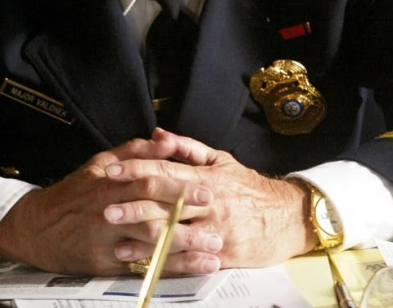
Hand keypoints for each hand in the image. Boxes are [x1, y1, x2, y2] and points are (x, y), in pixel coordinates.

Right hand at [0, 137, 223, 275]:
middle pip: (153, 216)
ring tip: (211, 252)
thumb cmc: (73, 194)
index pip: (151, 183)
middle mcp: (109, 212)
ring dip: (184, 250)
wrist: (36, 228)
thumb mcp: (100, 163)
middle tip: (217, 226)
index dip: (181, 189)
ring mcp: (106, 240)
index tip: (208, 191)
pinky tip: (188, 269)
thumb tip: (166, 140)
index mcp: (111, 184)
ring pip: (149, 246)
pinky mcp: (103, 264)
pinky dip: (166, 269)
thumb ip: (136, 152)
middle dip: (188, 223)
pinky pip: (139, 268)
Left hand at [104, 128, 316, 267]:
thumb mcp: (221, 160)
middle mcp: (209, 204)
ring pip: (172, 232)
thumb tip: (158, 135)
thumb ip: (188, 148)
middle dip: (131, 204)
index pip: (165, 170)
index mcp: (206, 178)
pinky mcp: (220, 254)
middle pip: (164, 203)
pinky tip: (140, 258)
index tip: (113, 170)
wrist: (288, 217)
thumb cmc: (251, 188)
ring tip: (115, 235)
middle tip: (104, 206)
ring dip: (140, 235)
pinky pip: (185, 256)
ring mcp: (214, 230)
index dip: (137, 169)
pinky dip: (161, 257)